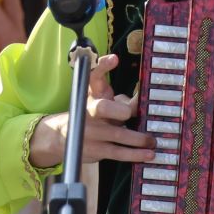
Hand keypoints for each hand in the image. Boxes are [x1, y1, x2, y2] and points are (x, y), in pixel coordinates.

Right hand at [26, 52, 152, 168]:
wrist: (61, 137)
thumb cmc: (91, 116)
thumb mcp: (100, 102)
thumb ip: (120, 101)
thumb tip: (140, 104)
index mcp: (90, 94)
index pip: (93, 76)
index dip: (102, 66)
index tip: (114, 59)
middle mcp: (88, 112)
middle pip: (102, 108)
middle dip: (118, 110)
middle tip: (129, 112)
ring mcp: (91, 132)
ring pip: (117, 134)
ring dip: (137, 138)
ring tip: (153, 140)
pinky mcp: (96, 149)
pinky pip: (118, 152)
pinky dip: (135, 154)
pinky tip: (148, 155)